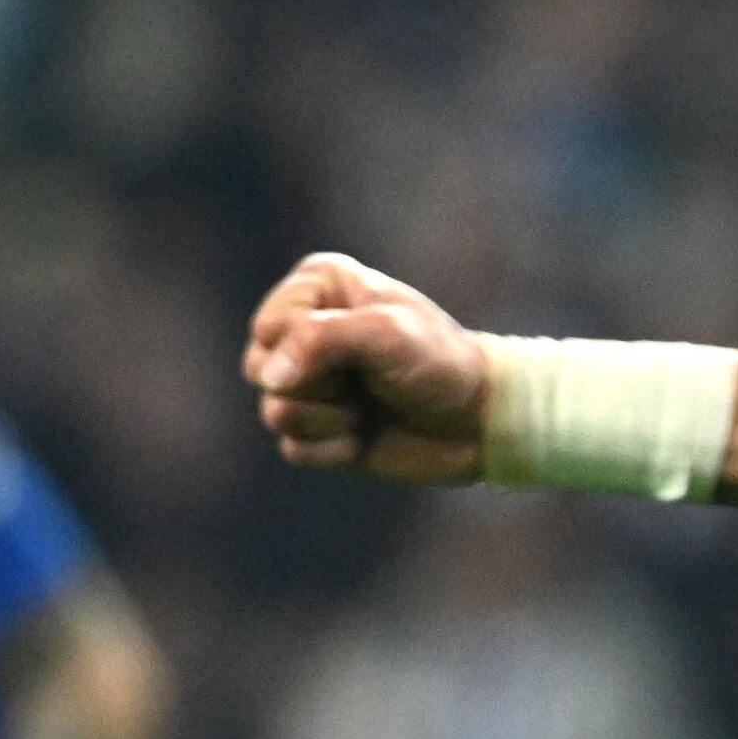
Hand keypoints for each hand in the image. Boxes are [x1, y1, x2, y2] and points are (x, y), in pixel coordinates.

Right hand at [245, 254, 488, 484]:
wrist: (477, 421)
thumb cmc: (439, 363)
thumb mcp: (386, 334)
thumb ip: (318, 339)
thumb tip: (270, 379)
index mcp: (317, 288)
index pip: (269, 326)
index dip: (305, 348)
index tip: (359, 346)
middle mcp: (303, 332)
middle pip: (260, 369)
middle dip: (317, 385)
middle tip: (364, 380)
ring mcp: (307, 383)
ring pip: (275, 412)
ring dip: (330, 420)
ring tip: (367, 408)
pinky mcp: (315, 430)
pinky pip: (293, 449)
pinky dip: (333, 450)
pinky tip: (364, 437)